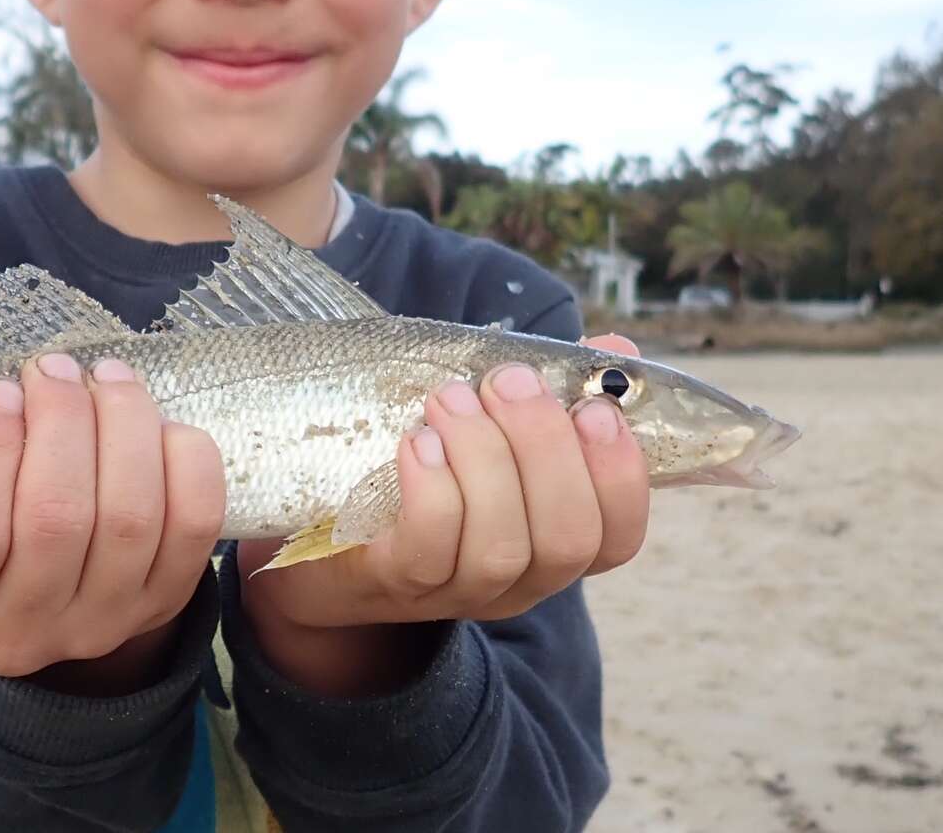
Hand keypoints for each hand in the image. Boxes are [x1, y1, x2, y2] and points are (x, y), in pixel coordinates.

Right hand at [0, 304, 226, 692]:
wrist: (45, 569)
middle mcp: (18, 633)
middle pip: (55, 522)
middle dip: (62, 421)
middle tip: (54, 369)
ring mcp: (98, 624)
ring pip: (129, 519)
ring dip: (123, 426)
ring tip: (106, 378)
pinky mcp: (162, 602)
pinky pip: (193, 525)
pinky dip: (183, 459)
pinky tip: (155, 424)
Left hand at [236, 334, 650, 695]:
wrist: (321, 541)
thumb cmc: (422, 471)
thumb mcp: (491, 430)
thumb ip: (554, 394)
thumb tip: (616, 351)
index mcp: (553, 542)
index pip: (618, 537)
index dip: (621, 476)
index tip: (595, 408)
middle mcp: (517, 580)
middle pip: (566, 539)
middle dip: (545, 450)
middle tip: (507, 382)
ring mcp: (456, 590)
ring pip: (500, 545)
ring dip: (484, 458)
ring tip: (450, 398)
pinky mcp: (394, 582)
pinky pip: (430, 549)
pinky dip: (433, 489)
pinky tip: (417, 442)